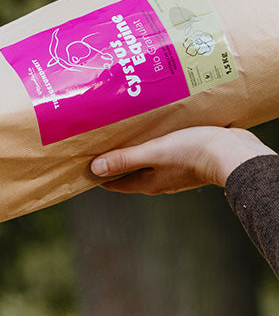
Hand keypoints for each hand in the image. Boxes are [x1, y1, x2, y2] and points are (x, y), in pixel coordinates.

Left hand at [90, 127, 275, 193]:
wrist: (234, 152)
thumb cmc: (194, 152)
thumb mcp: (154, 153)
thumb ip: (125, 160)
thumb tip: (94, 169)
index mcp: (146, 183)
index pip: (112, 182)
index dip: (96, 173)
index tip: (82, 162)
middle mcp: (157, 181)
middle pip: (127, 172)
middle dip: (112, 161)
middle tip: (98, 144)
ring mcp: (173, 172)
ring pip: (145, 163)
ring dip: (132, 152)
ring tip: (121, 135)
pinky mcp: (187, 161)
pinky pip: (162, 155)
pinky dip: (152, 146)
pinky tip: (152, 133)